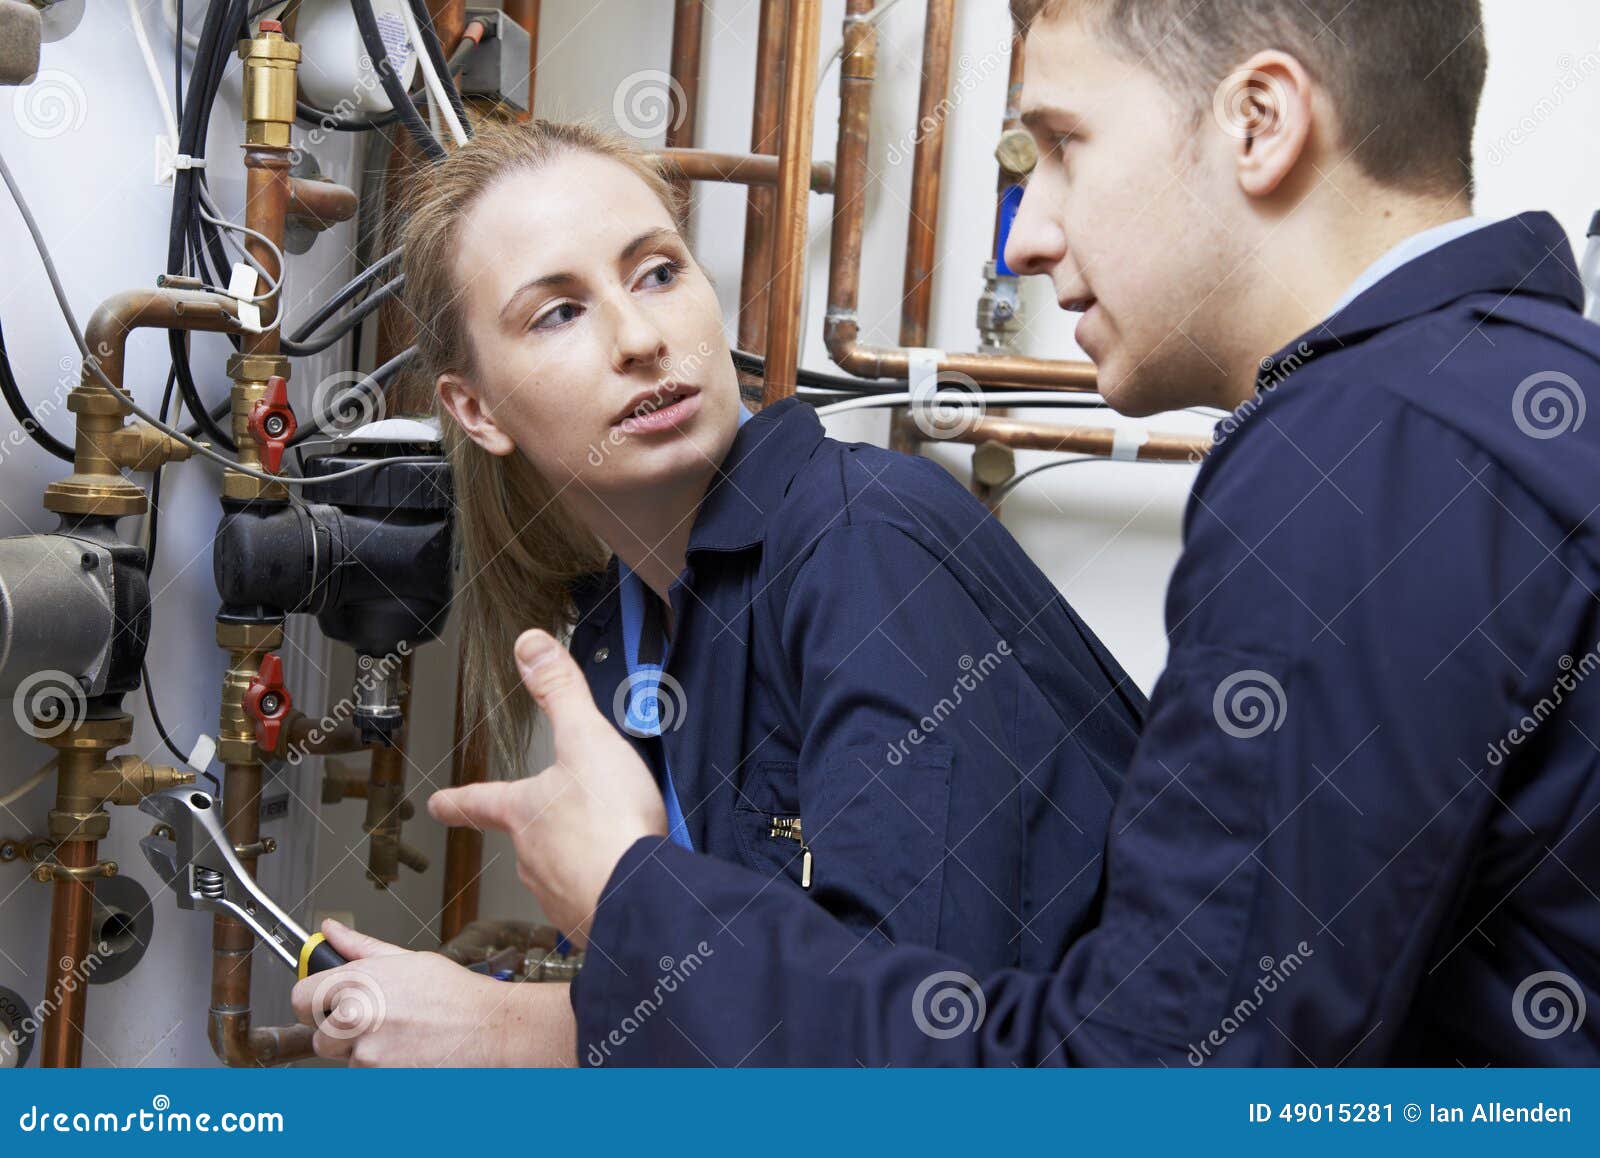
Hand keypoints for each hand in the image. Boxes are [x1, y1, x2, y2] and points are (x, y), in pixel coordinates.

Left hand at [289, 918, 575, 1065]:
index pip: (300, 998)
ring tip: (400, 1035)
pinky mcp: (377, 1079)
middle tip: (378, 1020)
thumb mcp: (407, 960)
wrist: (488, 1029)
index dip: (316, 1001)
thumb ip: (360, 947)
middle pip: (319, 1034)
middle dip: (342, 1030)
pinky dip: (380, 1067)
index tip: (330, 1002)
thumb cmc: (454, 994)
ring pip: (343, 1058)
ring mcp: (365, 1053)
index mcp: (358, 982)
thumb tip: (331, 931)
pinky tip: (406, 1051)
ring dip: (363, 1050)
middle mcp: (356, 1018)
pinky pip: (364, 1075)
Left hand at [428, 629, 667, 944]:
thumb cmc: (609, 826)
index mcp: (524, 812)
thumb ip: (560, 692)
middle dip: (543, 829)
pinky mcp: (590, 919)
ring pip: (560, 871)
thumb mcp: (586, 739)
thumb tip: (530, 647)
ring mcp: (559, 892)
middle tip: (568, 820)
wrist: (640, 897)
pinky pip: (592, 899)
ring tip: (607, 846)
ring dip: (578, 859)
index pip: (480, 800)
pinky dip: (604, 886)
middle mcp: (532, 856)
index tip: (438, 804)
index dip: (457, 800)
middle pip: (527, 838)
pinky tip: (625, 877)